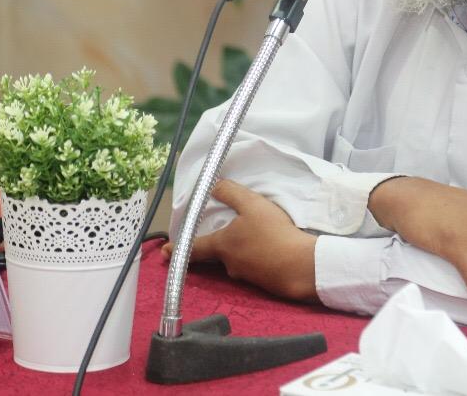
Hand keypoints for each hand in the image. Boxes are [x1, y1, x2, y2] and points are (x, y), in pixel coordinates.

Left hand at [162, 179, 317, 301]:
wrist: (300, 266)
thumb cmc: (273, 234)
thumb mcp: (252, 205)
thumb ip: (231, 193)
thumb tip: (213, 185)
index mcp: (222, 246)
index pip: (193, 248)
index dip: (178, 248)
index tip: (165, 251)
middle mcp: (229, 264)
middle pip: (215, 255)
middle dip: (213, 247)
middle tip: (215, 240)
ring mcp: (246, 276)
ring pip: (235, 261)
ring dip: (239, 251)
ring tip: (252, 238)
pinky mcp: (262, 282)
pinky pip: (252, 267)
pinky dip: (255, 257)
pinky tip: (267, 249)